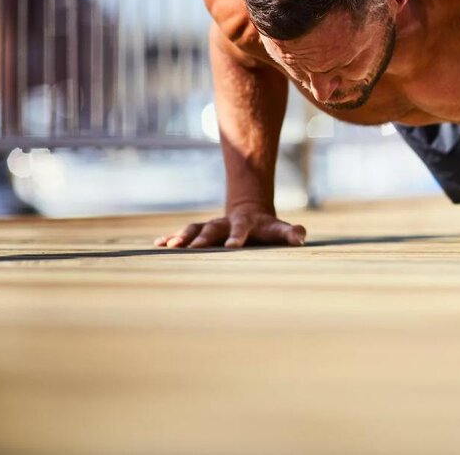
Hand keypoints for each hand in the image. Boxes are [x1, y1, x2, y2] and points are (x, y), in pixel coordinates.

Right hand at [154, 204, 305, 248]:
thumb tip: (301, 238)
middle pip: (213, 228)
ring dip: (182, 236)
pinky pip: (183, 233)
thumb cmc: (267, 228)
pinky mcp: (200, 231)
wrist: (249, 212)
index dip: (237, 236)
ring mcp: (210, 226)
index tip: (232, 246)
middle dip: (203, 238)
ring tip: (170, 246)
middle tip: (194, 248)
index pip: (241, 229)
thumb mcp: (280, 230)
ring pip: (194, 228)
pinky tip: (158, 244)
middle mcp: (224, 223)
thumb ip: (291, 234)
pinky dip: (171, 237)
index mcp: (245, 223)